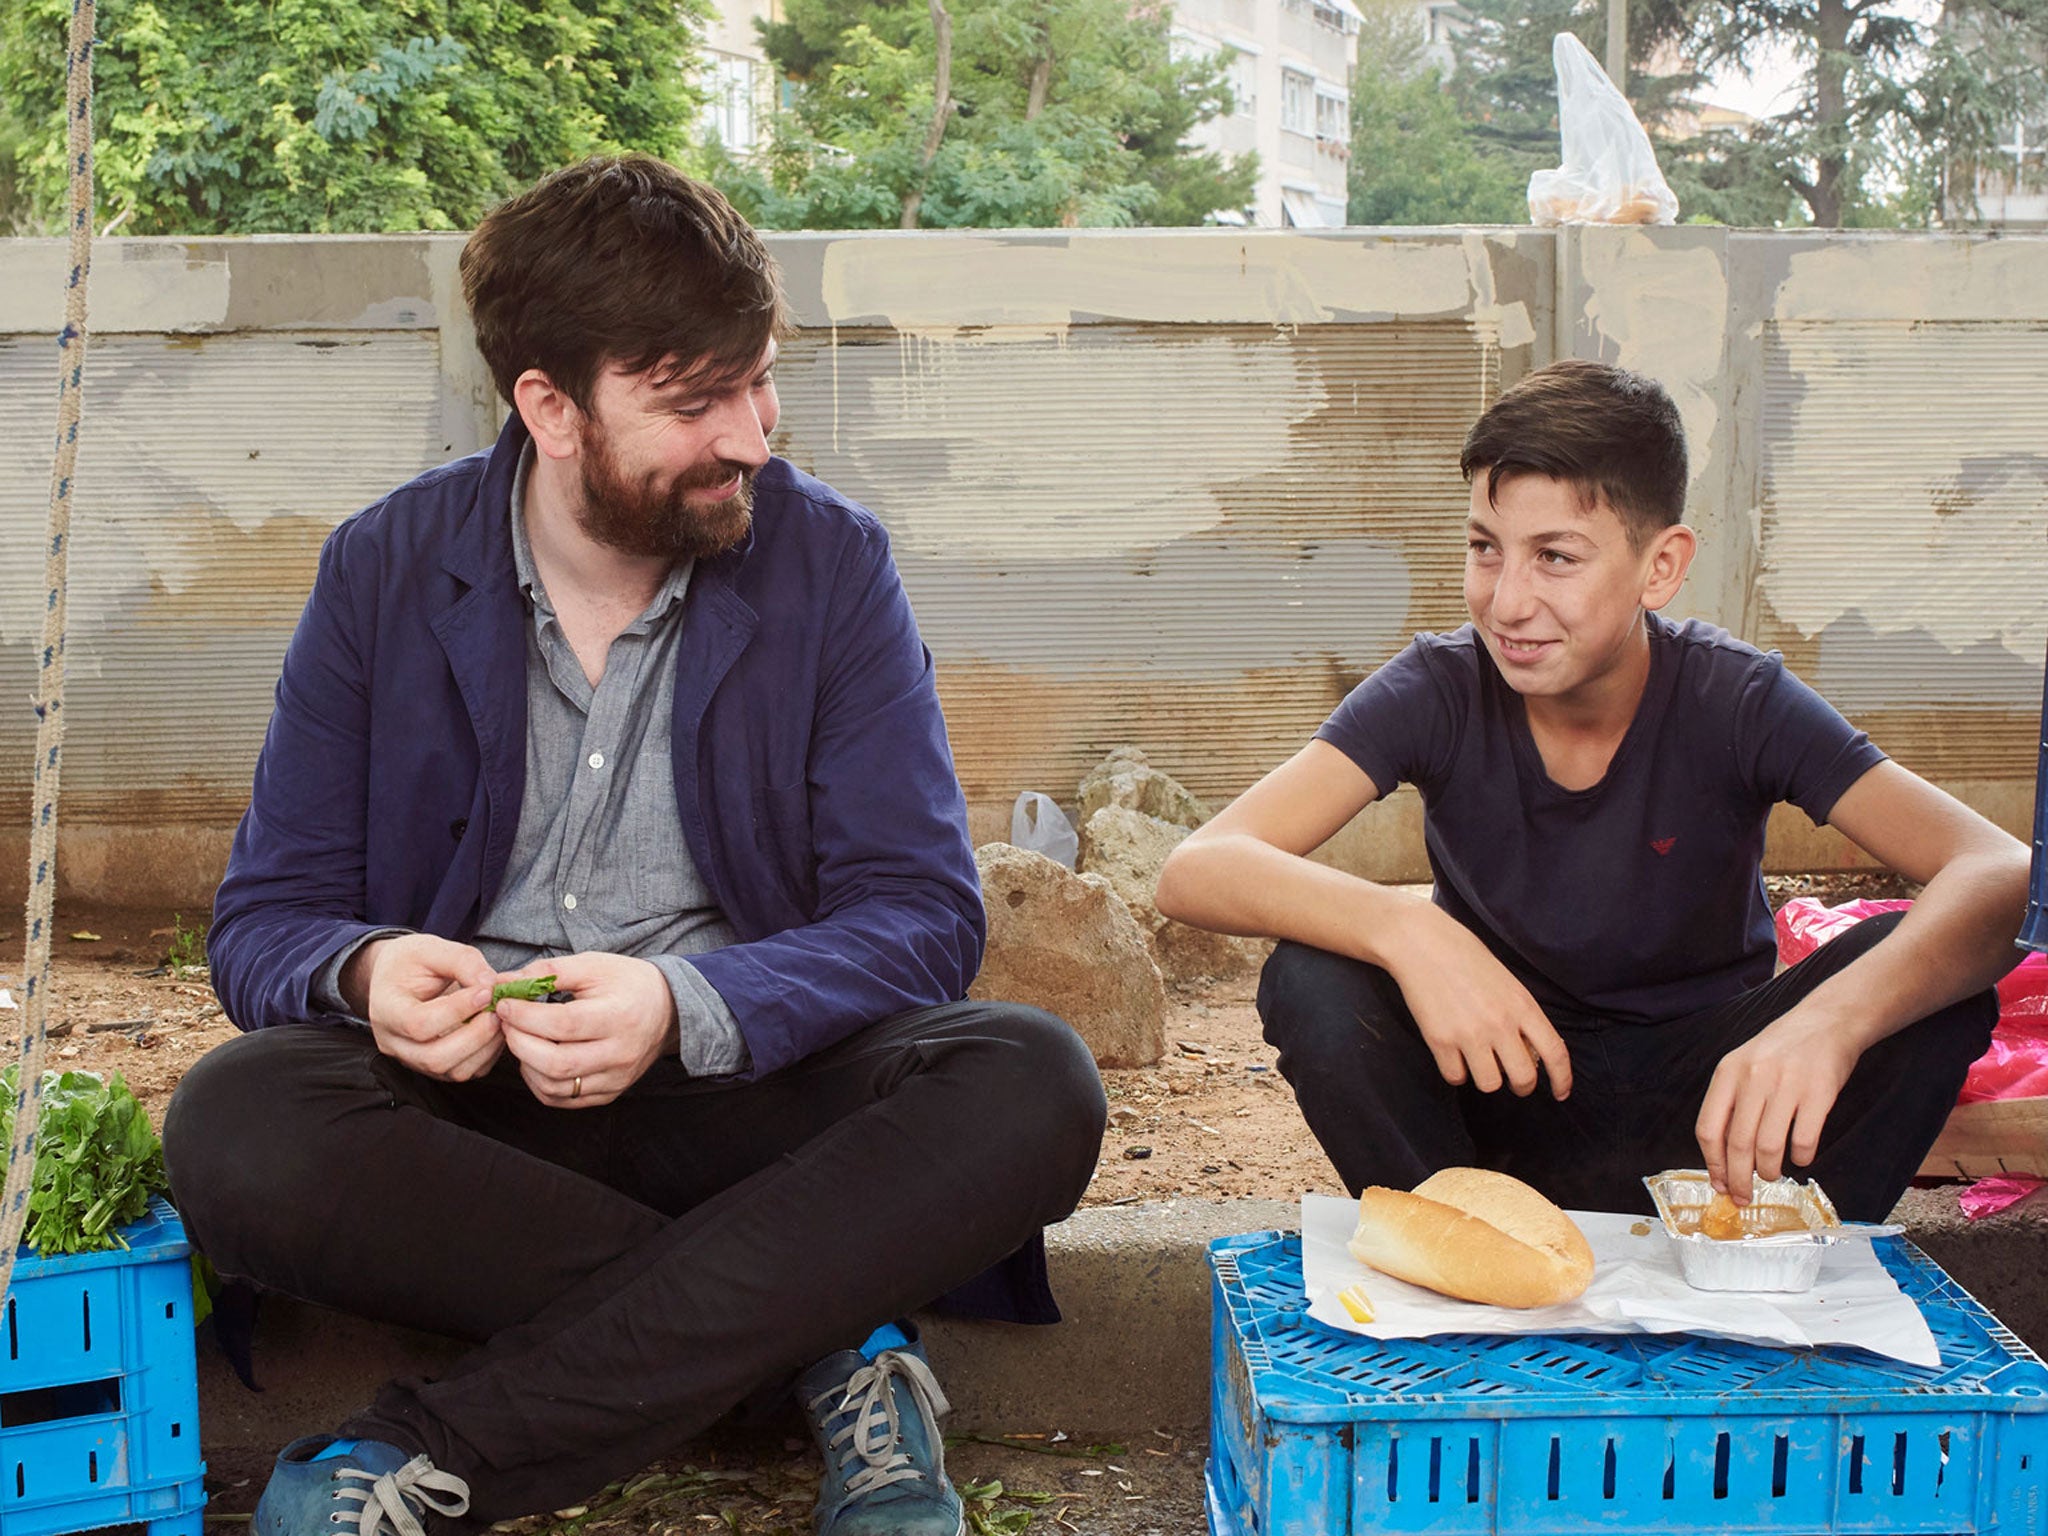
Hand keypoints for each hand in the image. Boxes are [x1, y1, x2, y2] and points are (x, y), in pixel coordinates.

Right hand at [348, 934, 502, 1081]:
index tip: (485, 991)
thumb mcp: (432, 948)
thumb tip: (490, 983)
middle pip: (435, 1057)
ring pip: (453, 1071)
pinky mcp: (435, 1067)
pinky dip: (488, 1054)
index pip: (418, 1024)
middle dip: (476, 1034)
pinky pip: (466, 1072)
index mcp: (386, 1010)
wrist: (399, 976)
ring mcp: (414, 1059)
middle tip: (498, 1008)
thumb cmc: (411, 962)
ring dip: (485, 1046)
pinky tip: (495, 1029)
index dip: (457, 1010)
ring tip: (499, 1016)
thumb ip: (462, 961)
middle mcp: (394, 1042)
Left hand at [494, 952, 678, 1107]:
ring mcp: (615, 1078)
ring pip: (555, 1086)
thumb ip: (548, 971)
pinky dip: (538, 1082)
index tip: (505, 1003)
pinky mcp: (609, 1092)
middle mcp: (620, 1053)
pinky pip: (563, 1099)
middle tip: (506, 1022)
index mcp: (619, 1016)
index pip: (563, 1025)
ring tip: (520, 1038)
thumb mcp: (593, 965)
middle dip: (519, 1042)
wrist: (667, 1009)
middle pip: (556, 1062)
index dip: (526, 1016)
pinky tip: (534, 1060)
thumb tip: (505, 981)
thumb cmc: (627, 983)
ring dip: (525, 1064)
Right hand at [1387, 908, 1572, 1097]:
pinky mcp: (1439, 1040)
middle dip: (1521, 1086)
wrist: (1421, 943)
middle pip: (1523, 1077)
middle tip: (1514, 1081)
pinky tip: (1454, 1055)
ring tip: (1477, 1061)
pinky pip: (1455, 1077)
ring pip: (1490, 1084)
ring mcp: (1469, 1033)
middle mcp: (1500, 1023)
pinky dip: (1457, 1072)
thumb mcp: (1507, 982)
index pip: (1555, 1052)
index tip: (1561, 1093)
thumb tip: (1529, 1051)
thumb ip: (1521, 1014)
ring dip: (1486, 1078)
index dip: (1562, 1079)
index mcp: (1522, 1005)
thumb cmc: (1465, 956)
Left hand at [1695, 1009, 1858, 1200]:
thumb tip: (1723, 1157)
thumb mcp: (1744, 1066)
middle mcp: (1753, 1078)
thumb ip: (1731, 1104)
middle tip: (1743, 1196)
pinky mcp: (1818, 1092)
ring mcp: (1786, 1084)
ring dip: (1769, 1171)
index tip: (1719, 1184)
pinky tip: (1800, 1157)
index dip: (1713, 1163)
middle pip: (1737, 1144)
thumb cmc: (1780, 1051)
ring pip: (1768, 1146)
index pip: (1709, 1129)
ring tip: (1772, 1175)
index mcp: (1727, 1073)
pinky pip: (1804, 1139)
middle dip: (1739, 1179)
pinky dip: (1800, 1157)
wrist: (1825, 1022)